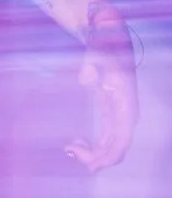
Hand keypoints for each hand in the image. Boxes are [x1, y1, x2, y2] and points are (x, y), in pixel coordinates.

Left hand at [65, 11, 138, 171]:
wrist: (109, 35)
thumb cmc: (104, 44)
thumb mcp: (99, 52)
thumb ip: (93, 64)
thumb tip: (86, 78)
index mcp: (126, 105)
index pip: (121, 140)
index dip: (107, 156)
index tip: (88, 162)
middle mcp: (126, 113)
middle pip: (116, 147)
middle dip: (97, 158)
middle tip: (70, 152)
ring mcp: (119, 113)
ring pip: (112, 145)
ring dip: (95, 153)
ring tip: (71, 149)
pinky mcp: (110, 111)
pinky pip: (107, 136)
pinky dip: (95, 144)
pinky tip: (77, 142)